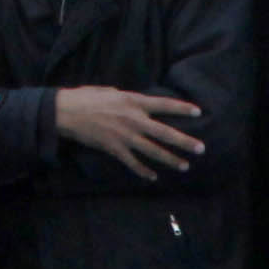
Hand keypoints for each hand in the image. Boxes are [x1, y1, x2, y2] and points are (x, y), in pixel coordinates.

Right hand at [50, 80, 206, 176]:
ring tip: (185, 166)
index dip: (182, 108)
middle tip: (201, 148)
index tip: (198, 112)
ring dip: (170, 159)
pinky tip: (153, 177)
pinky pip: (133, 163)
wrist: (66, 112)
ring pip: (153, 151)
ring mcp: (125, 136)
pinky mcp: (114, 149)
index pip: (164, 104)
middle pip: (165, 133)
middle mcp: (133, 120)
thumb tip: (140, 104)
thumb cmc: (87, 97)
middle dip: (184, 141)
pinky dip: (143, 171)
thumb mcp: (112, 91)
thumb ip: (129, 99)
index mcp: (134, 102)